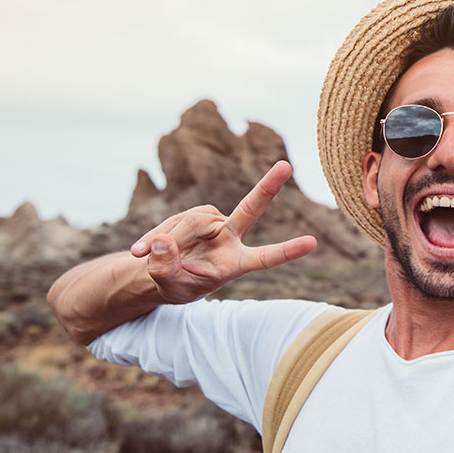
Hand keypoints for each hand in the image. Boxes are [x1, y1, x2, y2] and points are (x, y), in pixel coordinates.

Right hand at [129, 161, 316, 302]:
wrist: (161, 272)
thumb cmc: (177, 284)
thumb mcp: (170, 286)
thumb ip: (166, 268)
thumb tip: (162, 241)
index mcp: (237, 264)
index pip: (266, 257)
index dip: (287, 251)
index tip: (312, 243)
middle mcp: (231, 238)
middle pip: (249, 209)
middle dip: (268, 187)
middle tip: (286, 166)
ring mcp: (213, 222)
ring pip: (191, 222)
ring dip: (167, 240)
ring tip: (146, 256)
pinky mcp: (196, 214)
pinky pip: (173, 221)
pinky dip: (154, 236)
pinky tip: (141, 250)